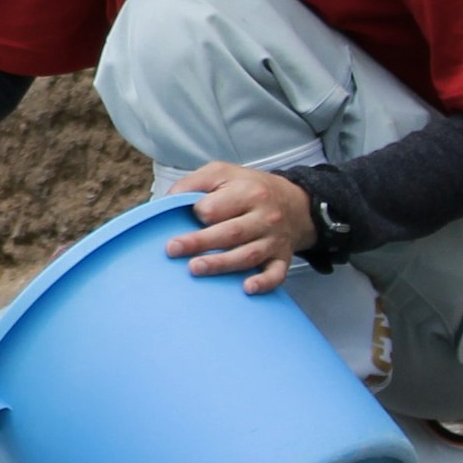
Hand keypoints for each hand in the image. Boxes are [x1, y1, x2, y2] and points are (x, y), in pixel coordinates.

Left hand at [164, 161, 314, 294]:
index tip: (192, 216)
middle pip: (230, 233)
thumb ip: (193, 183)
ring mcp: (274, 240)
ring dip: (222, 264)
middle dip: (200, 242)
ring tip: (195, 268)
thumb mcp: (222, 173)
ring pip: (248, 255)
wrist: (295, 203)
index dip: (200, 212)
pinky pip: (276, 273)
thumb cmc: (249, 188)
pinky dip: (264, 282)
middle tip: (173, 249)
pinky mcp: (282, 258)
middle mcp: (264, 217)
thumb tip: (166, 202)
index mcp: (248, 193)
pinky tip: (247, 288)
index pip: (217, 207)